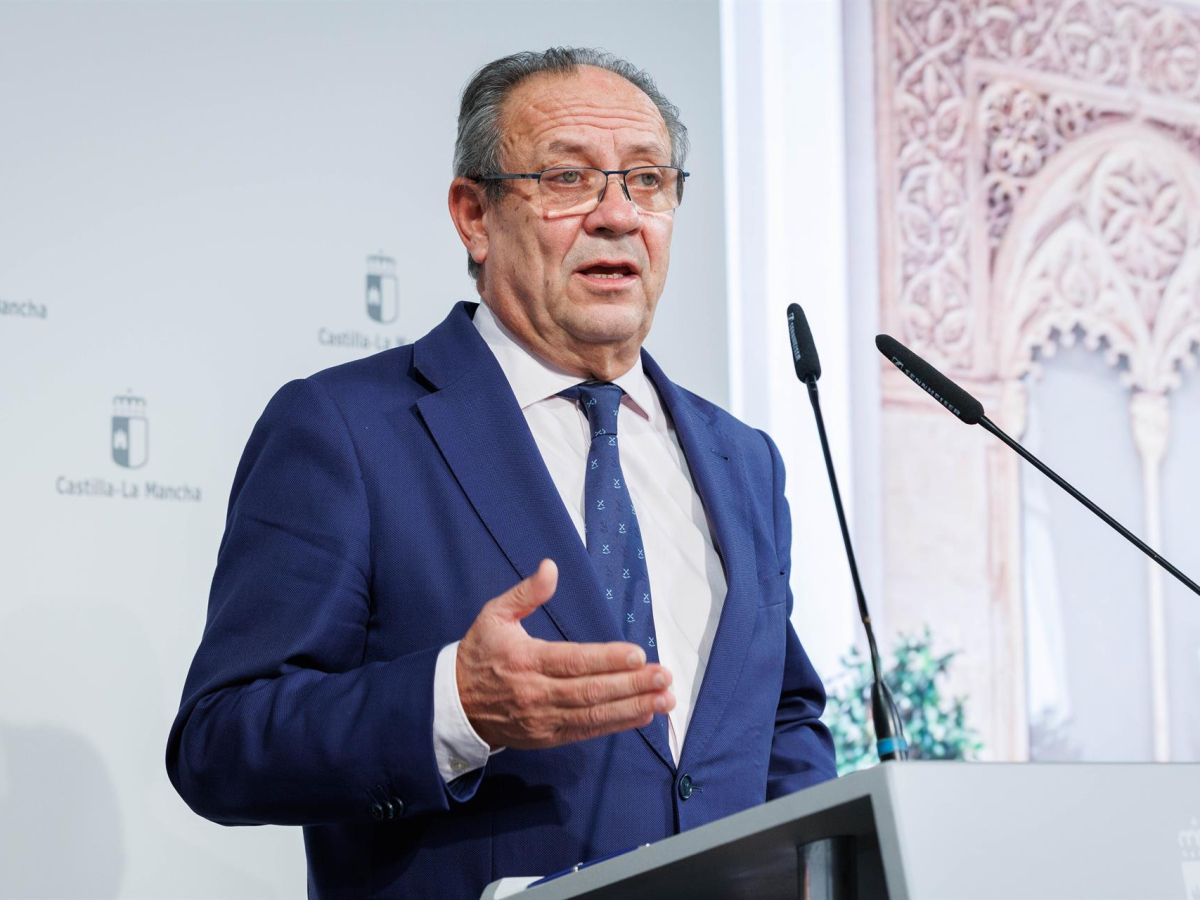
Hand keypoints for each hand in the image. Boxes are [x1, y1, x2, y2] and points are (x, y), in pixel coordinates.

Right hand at [456, 559, 674, 749]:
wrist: (454, 705)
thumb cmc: (479, 654)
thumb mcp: (494, 615)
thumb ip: (525, 593)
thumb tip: (550, 567)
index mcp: (525, 659)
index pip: (573, 661)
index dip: (607, 659)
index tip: (638, 654)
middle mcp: (536, 693)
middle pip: (590, 691)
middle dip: (631, 685)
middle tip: (664, 677)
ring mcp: (542, 719)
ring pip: (593, 715)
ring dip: (633, 707)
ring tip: (665, 699)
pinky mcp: (547, 737)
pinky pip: (586, 731)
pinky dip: (616, 724)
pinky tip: (643, 714)